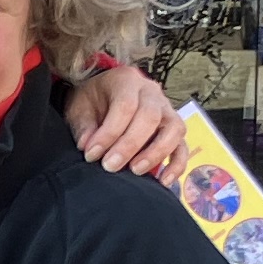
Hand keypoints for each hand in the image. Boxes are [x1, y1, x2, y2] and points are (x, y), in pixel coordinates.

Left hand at [63, 60, 188, 182]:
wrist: (103, 96)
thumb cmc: (92, 102)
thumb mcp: (80, 108)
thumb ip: (84, 126)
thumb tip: (88, 146)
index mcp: (127, 81)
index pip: (125, 105)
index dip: (109, 132)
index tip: (91, 154)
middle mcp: (152, 92)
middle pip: (150, 117)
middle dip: (130, 145)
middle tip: (110, 166)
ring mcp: (167, 110)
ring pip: (174, 129)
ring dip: (156, 153)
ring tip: (135, 171)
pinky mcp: (174, 130)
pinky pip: (182, 146)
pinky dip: (176, 165)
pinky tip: (163, 182)